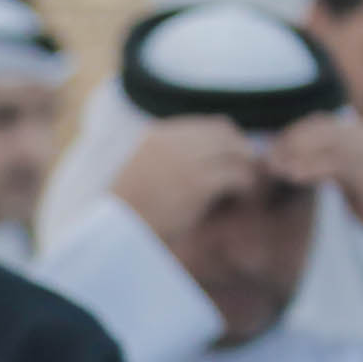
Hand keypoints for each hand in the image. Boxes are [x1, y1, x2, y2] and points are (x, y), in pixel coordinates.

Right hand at [109, 117, 258, 251]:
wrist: (115, 235)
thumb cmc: (127, 215)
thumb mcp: (143, 176)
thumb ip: (169, 161)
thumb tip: (204, 164)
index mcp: (156, 136)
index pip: (205, 126)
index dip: (224, 141)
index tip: (230, 159)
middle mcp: (173, 141)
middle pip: (226, 133)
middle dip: (240, 151)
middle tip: (246, 172)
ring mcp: (187, 160)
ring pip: (237, 152)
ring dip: (247, 168)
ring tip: (247, 187)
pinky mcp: (200, 182)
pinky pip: (240, 175)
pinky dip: (247, 186)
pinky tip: (244, 197)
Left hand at [265, 113, 362, 266]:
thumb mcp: (350, 176)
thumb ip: (327, 160)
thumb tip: (284, 156)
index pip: (321, 122)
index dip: (292, 133)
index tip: (269, 149)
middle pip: (323, 129)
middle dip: (290, 142)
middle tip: (267, 158)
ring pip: (330, 143)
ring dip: (297, 154)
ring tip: (274, 167)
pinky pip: (340, 165)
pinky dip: (314, 168)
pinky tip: (293, 176)